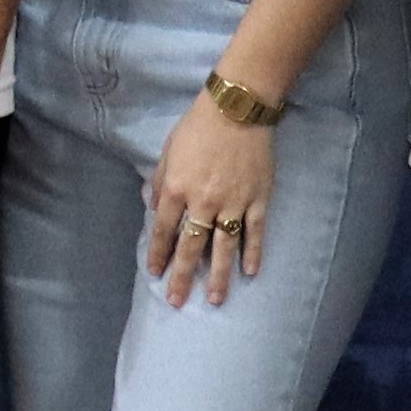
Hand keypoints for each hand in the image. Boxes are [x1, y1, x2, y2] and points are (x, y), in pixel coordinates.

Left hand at [144, 90, 276, 307]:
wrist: (238, 109)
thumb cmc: (199, 126)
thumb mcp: (169, 150)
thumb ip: (160, 181)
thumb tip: (152, 207)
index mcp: (177, 189)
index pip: (163, 229)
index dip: (158, 252)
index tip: (155, 272)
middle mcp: (203, 201)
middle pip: (191, 246)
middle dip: (182, 275)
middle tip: (177, 301)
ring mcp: (233, 202)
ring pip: (224, 247)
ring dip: (218, 276)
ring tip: (214, 300)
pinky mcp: (258, 199)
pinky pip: (255, 232)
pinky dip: (253, 253)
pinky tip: (250, 273)